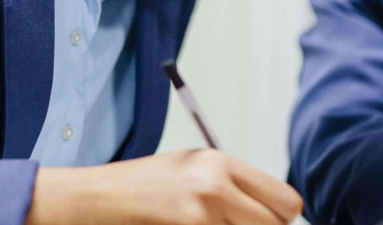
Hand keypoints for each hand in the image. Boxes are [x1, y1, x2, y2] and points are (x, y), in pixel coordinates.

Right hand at [25, 149, 302, 224]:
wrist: (95, 199)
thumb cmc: (143, 187)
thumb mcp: (193, 170)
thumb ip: (233, 186)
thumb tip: (275, 212)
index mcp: (221, 163)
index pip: (287, 202)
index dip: (279, 218)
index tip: (265, 221)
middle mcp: (215, 185)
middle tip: (230, 224)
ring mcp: (200, 214)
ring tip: (201, 223)